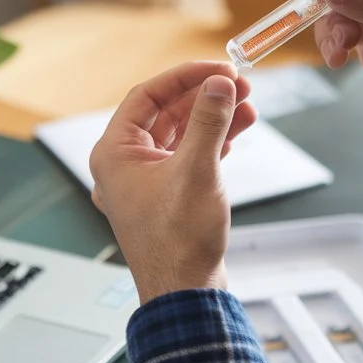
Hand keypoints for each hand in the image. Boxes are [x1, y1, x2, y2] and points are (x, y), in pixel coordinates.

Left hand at [89, 62, 257, 304]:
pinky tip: (236, 133)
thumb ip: (209, 121)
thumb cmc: (178, 242)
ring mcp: (144, 182)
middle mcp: (124, 165)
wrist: (186, 293)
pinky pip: (186, 157)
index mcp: (114, 154)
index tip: (219, 68)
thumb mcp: (197, 170)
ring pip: (180, 135)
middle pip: (165, 113)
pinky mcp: (166, 197)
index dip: (185, 77)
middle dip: (205, 97)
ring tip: (248, 106)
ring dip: (213, 118)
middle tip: (240, 84)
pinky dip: (211, 143)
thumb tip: (220, 84)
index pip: (146, 96)